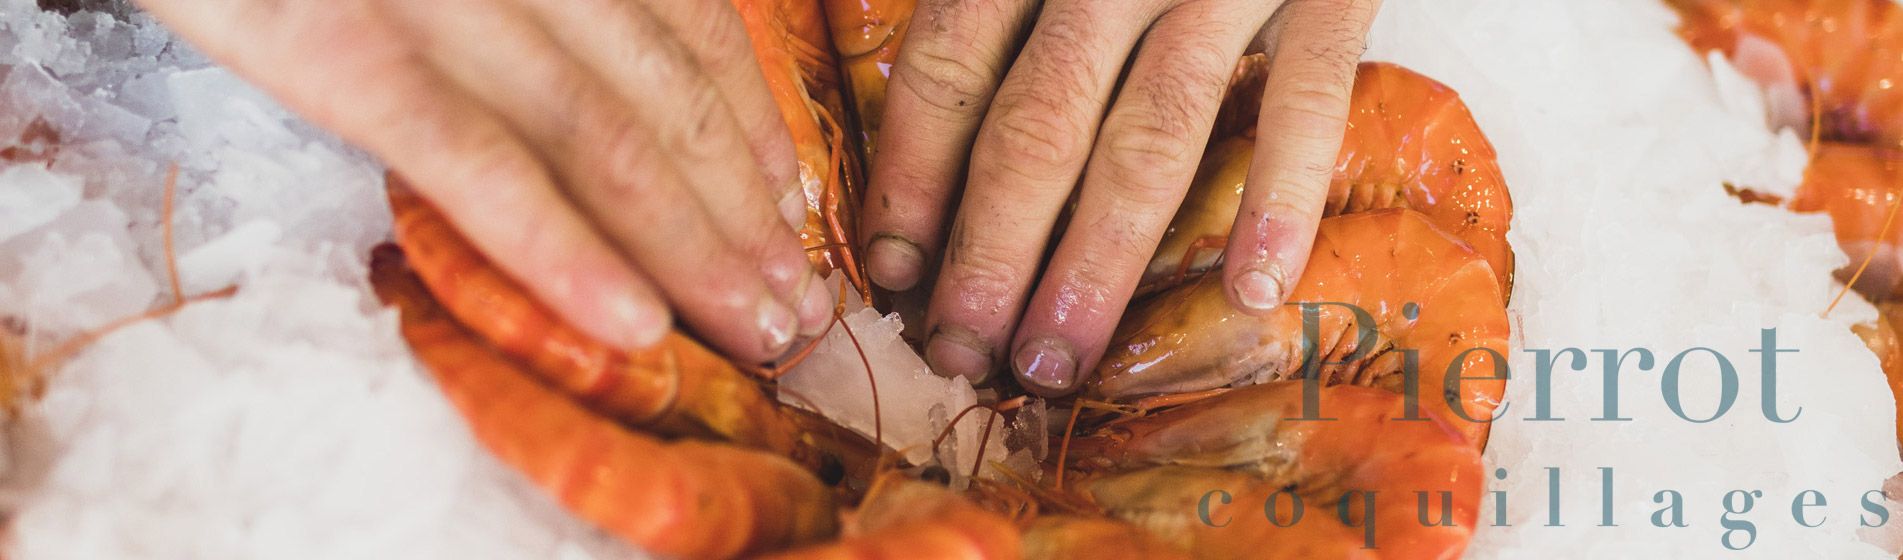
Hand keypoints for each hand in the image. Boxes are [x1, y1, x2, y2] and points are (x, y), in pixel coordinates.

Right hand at [138, 0, 836, 362]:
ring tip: (752, 324)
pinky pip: (480, 165)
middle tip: (794, 302)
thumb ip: (549, 0)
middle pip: (667, 98)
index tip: (793, 206)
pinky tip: (632, 321)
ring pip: (605, 138)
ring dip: (694, 246)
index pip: (692, 28)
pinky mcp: (351, 57)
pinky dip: (563, 248)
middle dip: (744, 211)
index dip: (755, 125)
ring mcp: (442, 3)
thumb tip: (629, 92)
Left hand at [861, 0, 1380, 393]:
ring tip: (1056, 360)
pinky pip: (1303, 98)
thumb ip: (992, 2)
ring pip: (1148, 137)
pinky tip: (1252, 290)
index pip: (949, 66)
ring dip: (1096, 264)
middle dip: (989, 255)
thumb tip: (915, 120)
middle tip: (960, 354)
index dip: (913, 176)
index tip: (891, 273)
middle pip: (1035, 125)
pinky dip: (1279, 195)